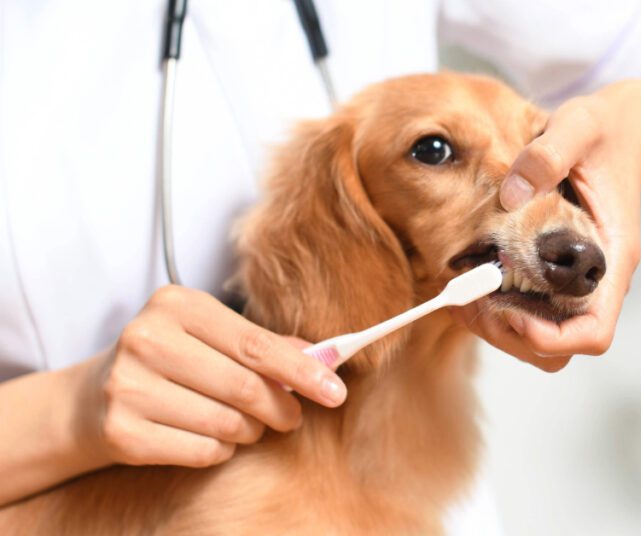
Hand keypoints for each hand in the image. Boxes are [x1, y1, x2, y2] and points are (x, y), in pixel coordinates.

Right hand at [77, 286, 346, 467]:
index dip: (302, 371)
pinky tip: (211, 437)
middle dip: (281, 408)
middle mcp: (147, 339)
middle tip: (291, 417)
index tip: (335, 392)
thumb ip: (265, 344)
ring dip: (250, 430)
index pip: (256, 344)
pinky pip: (202, 451)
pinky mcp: (122, 430)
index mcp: (176, 304)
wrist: (93, 397)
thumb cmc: (170, 361)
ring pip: (227, 423)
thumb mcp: (212, 336)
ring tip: (244, 424)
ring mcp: (129, 386)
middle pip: (245, 386)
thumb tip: (325, 357)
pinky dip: (221, 450)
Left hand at [455, 81, 640, 371]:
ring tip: (461, 295)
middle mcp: (597, 279)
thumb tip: (511, 195)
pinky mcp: (560, 272)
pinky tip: (469, 279)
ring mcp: (578, 279)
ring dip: (499, 327)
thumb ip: (547, 155)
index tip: (512, 315)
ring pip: (543, 337)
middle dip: (512, 337)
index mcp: (612, 257)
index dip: (554, 340)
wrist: (625, 126)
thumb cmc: (606, 129)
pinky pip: (531, 310)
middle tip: (469, 303)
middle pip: (561, 347)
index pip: (595, 333)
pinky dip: (498, 308)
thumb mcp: (579, 126)